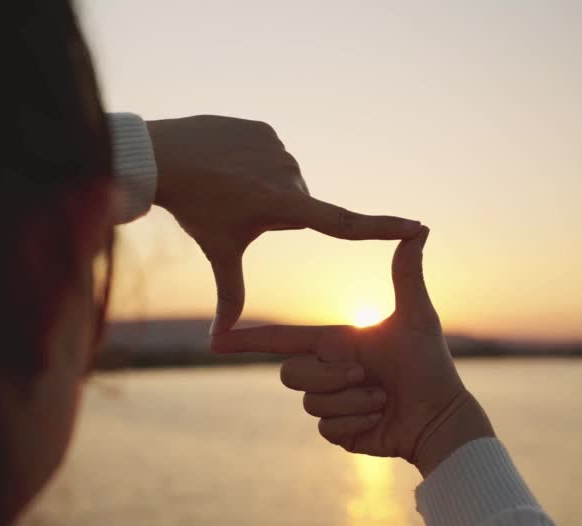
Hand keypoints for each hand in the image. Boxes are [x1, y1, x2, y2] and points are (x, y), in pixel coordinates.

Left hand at [146, 115, 422, 333]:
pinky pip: (269, 153)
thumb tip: (219, 339)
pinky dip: (253, 161)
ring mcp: (278, 148)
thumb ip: (229, 294)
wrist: (164, 158)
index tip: (417, 226)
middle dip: (275, 212)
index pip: (343, 224)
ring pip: (284, 179)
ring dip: (264, 186)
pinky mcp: (266, 129)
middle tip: (237, 208)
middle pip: (298, 205)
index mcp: (284, 207)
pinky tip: (226, 162)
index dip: (382, 229)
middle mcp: (289, 175)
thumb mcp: (218, 251)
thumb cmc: (195, 210)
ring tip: (229, 185)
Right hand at [210, 229, 494, 475]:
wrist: (440, 416)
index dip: (246, 339)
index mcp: (333, 341)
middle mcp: (326, 371)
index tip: (215, 339)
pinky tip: (379, 418)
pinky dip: (356, 423)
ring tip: (381, 397)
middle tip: (366, 374)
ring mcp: (330, 403)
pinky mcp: (338, 431)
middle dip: (329, 376)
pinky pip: (327, 429)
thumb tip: (419, 228)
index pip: (279, 339)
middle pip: (290, 374)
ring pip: (310, 404)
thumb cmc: (431, 365)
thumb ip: (407, 275)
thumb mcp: (416, 316)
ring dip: (353, 401)